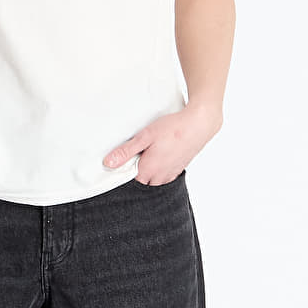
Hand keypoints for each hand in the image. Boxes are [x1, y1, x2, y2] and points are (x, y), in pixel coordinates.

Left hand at [103, 103, 221, 184]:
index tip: (125, 159)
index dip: (125, 170)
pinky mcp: (178, 169)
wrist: (198, 125)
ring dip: (149, 172)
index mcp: (148, 170)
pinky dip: (160, 171)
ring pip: (154, 180)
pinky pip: (165, 177)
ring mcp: (170, 174)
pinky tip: (161, 157)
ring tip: (150, 154)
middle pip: (142, 182)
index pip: (129, 180)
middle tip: (138, 154)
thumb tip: (108, 163)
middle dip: (137, 172)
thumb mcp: (145, 137)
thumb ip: (126, 152)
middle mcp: (159, 176)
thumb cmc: (173, 129)